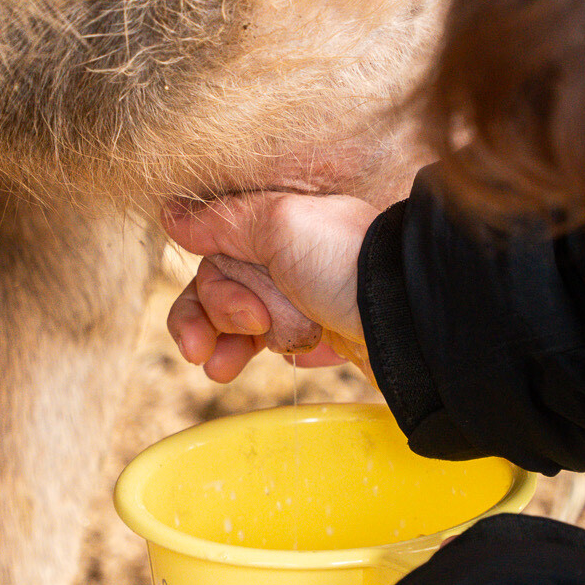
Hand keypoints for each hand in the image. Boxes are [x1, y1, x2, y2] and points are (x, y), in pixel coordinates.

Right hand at [161, 192, 378, 382]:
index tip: (206, 327)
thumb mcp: (280, 226)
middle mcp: (287, 257)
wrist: (412, 315)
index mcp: (274, 225)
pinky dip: (288, 352)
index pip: (213, 257)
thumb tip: (171, 215)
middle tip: (249, 330)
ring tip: (228, 369)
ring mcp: (308, 296)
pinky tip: (303, 354)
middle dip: (222, 319)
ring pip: (251, 324)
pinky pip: (291, 345)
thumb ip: (224, 221)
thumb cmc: (346, 263)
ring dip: (237, 346)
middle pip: (224, 293)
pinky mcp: (332, 331)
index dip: (204, 294)